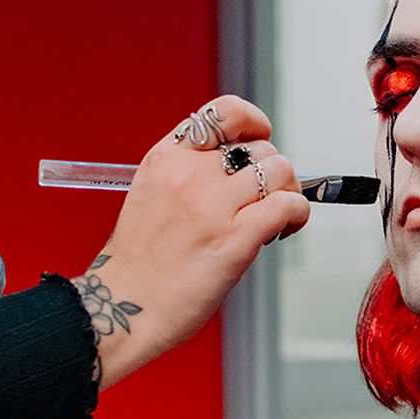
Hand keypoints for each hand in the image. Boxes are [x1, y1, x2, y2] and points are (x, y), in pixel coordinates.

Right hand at [74, 96, 308, 390]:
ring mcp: (212, 206)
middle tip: (263, 200)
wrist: (123, 306)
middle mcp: (189, 175)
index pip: (224, 112)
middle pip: (259, 148)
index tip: (260, 138)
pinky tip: (284, 229)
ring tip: (275, 217)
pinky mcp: (235, 238)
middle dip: (271, 173)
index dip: (253, 122)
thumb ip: (191, 173)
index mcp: (167, 158)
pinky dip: (297, 213)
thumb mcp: (152, 194)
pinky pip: (287, 205)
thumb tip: (241, 168)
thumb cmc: (140, 262)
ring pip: (280, 171)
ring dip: (287, 192)